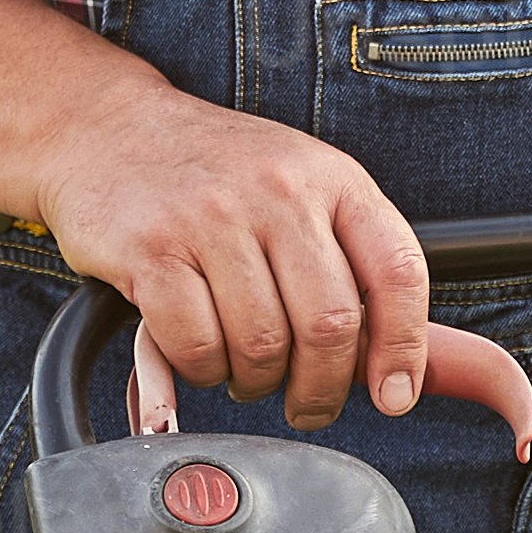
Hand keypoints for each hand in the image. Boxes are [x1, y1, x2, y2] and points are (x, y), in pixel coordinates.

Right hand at [0, 0, 531, 448]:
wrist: (106, 129)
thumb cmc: (219, 177)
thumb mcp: (302, 191)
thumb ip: (353, 262)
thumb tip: (425, 367)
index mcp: (333, 178)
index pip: (398, 270)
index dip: (407, 348)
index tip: (396, 396)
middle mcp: (278, 191)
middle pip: (330, 325)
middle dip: (324, 387)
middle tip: (308, 403)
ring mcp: (211, 218)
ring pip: (261, 345)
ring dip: (256, 383)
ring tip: (246, 374)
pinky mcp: (150, 250)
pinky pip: (194, 344)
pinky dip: (201, 371)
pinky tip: (199, 356)